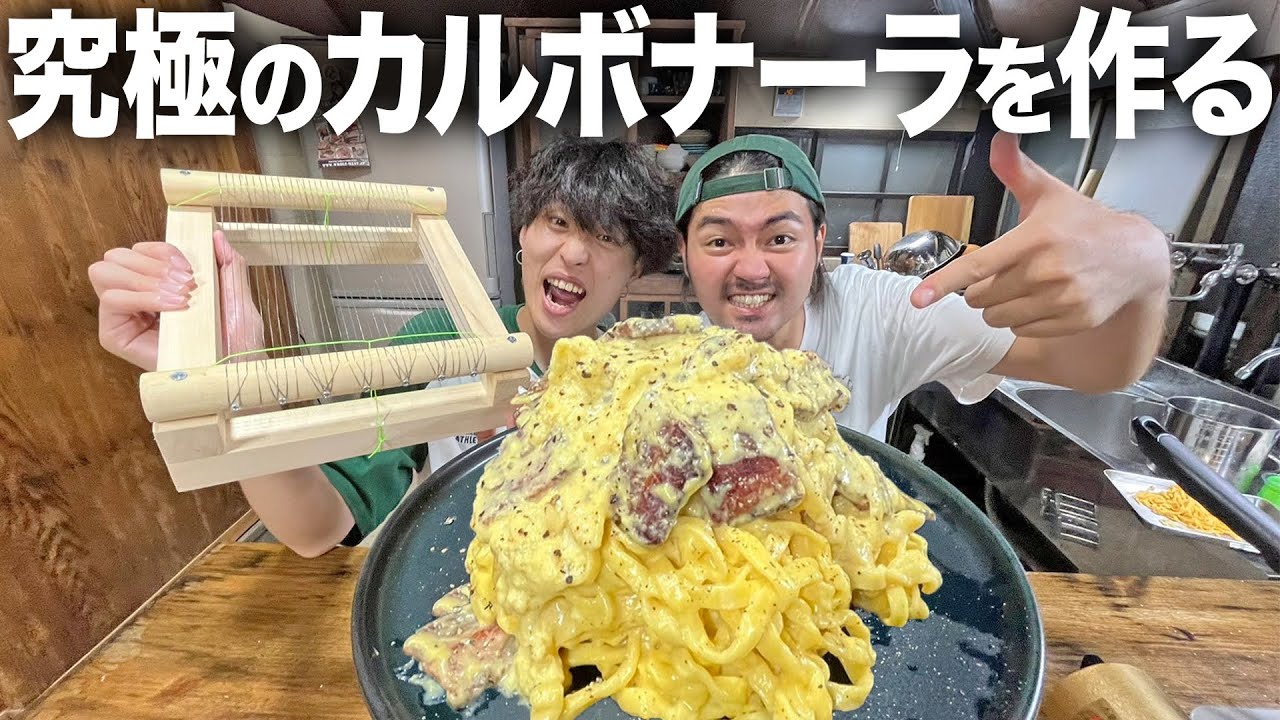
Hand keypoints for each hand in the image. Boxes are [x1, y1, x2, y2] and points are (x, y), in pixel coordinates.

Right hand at [89, 230, 264, 371]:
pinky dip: (142, 297)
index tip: (190, 268)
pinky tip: (172, 307)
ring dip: (145, 279)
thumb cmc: (237, 338)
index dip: (161, 250)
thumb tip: (216, 234)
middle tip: (184, 285)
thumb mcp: (236, 292)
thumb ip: (227, 262)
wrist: (236, 367)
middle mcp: (136, 298)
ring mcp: (123, 317)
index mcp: (158, 284)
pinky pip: (111, 300)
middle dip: (151, 264)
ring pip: (106, 273)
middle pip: (115, 256)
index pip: (138, 250)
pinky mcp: (116, 336)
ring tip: (179, 298)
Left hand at [911, 131, 1169, 337]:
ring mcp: (1062, 299)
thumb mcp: (1049, 193)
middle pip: (981, 298)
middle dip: (982, 289)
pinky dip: (1024, 320)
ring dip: (1000, 307)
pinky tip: (1042, 300)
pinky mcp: (1073, 320)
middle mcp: (1047, 270)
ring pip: (999, 318)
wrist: (1135, 255)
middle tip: (1006, 272)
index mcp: (1034, 238)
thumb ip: (1017, 170)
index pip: (978, 266)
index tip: (918, 298)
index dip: (944, 283)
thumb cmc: (1084, 223)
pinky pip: (1024, 330)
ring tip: (1023, 286)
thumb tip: (999, 138)